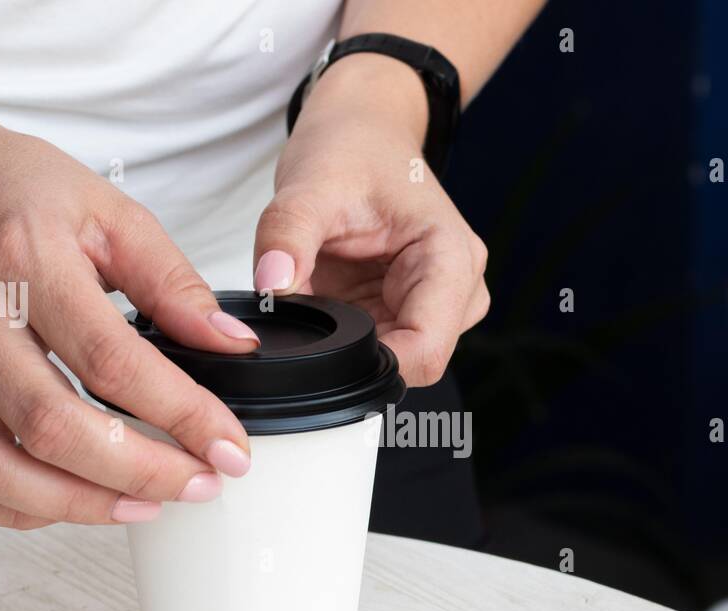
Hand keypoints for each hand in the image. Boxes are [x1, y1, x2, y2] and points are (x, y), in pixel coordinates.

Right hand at [0, 108, 260, 528]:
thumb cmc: (16, 194)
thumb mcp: (112, 214)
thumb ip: (174, 284)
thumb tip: (231, 345)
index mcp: (22, 263)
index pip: (111, 361)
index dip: (180, 415)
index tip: (228, 446)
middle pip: (51, 427)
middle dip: (139, 471)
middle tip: (200, 483)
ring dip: (78, 505)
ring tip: (146, 503)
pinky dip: (21, 509)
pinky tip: (77, 500)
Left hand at [253, 54, 489, 386]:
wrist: (362, 129)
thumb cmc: (353, 147)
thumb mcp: (311, 185)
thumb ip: (286, 238)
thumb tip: (270, 290)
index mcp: (452, 259)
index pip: (426, 353)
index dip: (371, 364)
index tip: (319, 347)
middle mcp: (457, 290)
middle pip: (409, 363)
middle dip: (352, 350)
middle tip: (312, 302)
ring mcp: (435, 305)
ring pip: (389, 359)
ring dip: (345, 340)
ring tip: (324, 287)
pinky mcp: (407, 311)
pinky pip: (373, 344)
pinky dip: (341, 332)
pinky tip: (331, 294)